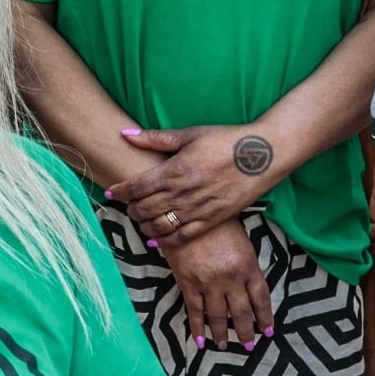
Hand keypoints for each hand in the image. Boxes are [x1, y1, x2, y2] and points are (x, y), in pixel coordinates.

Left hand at [108, 125, 275, 248]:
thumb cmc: (226, 140)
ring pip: (160, 226)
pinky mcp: (212, 220)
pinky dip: (165, 241)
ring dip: (144, 225)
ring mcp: (198, 209)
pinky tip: (156, 240)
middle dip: (131, 209)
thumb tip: (125, 134)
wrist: (262, 155)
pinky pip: (183, 237)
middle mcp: (183, 193)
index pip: (137, 186)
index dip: (121, 191)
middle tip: (126, 206)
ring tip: (140, 221)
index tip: (112, 192)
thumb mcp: (190, 134)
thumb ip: (156, 138)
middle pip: (145, 208)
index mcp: (175, 169)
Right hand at [161, 220, 272, 349]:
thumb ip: (246, 265)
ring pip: (219, 317)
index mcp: (247, 266)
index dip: (266, 317)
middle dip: (246, 332)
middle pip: (242, 313)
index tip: (268, 331)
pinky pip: (195, 312)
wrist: (185, 214)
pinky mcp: (189, 284)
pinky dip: (198, 329)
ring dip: (222, 335)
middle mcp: (231, 278)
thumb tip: (249, 288)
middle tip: (248, 346)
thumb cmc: (216, 223)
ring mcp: (209, 283)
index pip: (261, 298)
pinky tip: (200, 341)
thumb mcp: (241, 240)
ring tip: (224, 346)